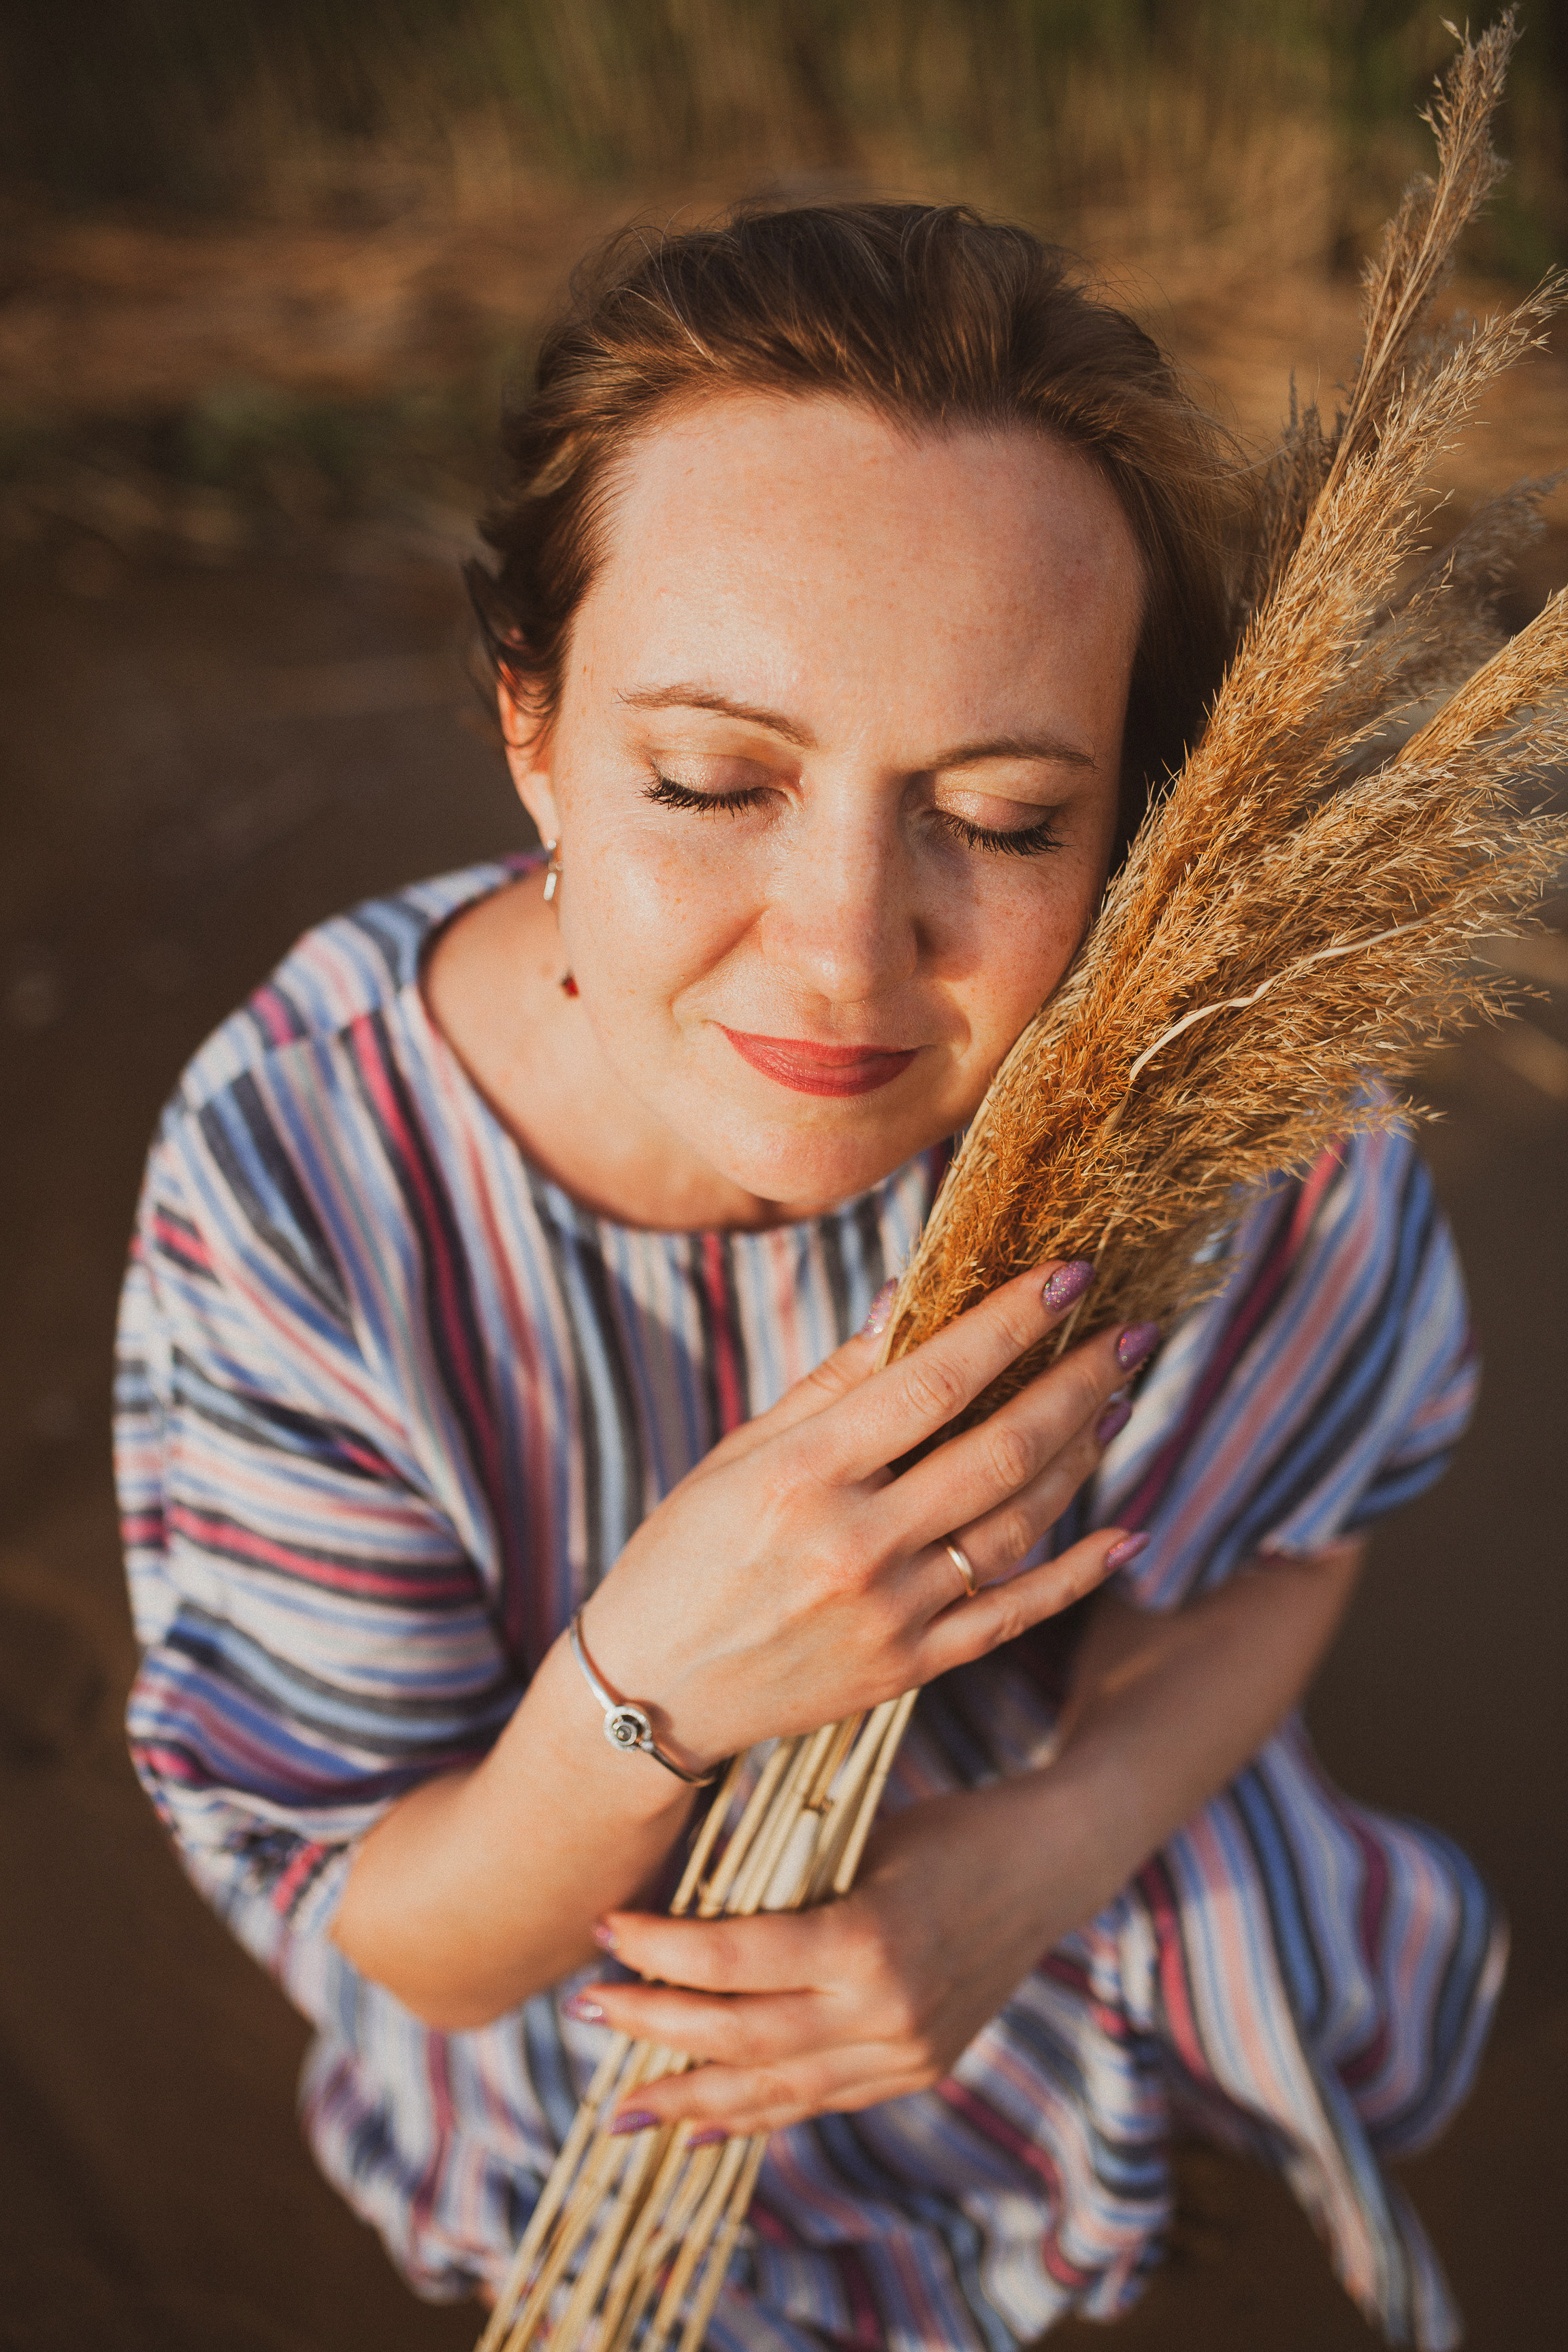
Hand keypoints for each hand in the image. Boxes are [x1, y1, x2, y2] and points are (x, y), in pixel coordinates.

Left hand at [569, 1774, 1100, 2136]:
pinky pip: (816, 2102)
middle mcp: (885, 2013)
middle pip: (739, 2037)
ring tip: (621, 2107)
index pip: (733, 1960)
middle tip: (584, 2008)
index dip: (658, 1951)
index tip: (604, 1930)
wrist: (1049, 1867)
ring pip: (773, 2089)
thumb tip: (675, 1902)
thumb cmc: (944, 1831)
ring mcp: (903, 2054)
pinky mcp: (914, 2071)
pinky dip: (753, 2113)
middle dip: (652, 2026)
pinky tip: (699, 2122)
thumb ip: (780, 1883)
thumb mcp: (858, 1839)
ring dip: (688, 2097)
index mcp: (868, 1940)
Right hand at [578, 1263, 1156, 1776]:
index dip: (1009, 1322)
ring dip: (1081, 1457)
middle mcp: (853, 1545)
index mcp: (803, 1475)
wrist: (652, 1693)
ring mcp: (889, 1615)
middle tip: (1132, 1334)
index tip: (1069, 1274)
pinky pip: (1014, 1615)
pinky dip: (1079, 1574)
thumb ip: (832, 1383)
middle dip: (1077, 1381)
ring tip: (1117, 1403)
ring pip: (1018, 1524)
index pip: (933, 1381)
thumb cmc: (686, 1552)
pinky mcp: (909, 1670)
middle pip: (998, 1448)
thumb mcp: (741, 1454)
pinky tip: (1129, 1531)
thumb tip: (907, 1296)